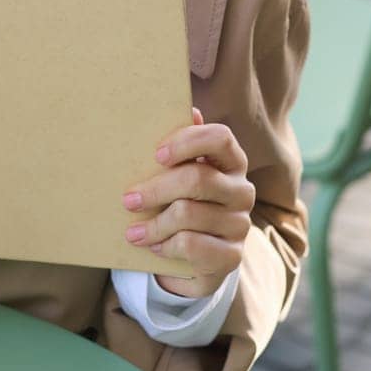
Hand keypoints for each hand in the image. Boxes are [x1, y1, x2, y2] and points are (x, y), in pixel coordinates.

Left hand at [123, 108, 254, 298]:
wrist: (196, 260)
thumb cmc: (183, 205)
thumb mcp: (179, 176)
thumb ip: (182, 148)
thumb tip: (190, 110)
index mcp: (231, 162)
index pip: (221, 138)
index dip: (188, 141)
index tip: (156, 154)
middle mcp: (242, 190)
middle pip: (197, 179)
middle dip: (156, 189)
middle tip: (128, 200)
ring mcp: (240, 223)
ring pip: (188, 214)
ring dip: (153, 224)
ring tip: (133, 232)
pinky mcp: (232, 255)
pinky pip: (191, 244)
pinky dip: (166, 245)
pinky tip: (154, 246)